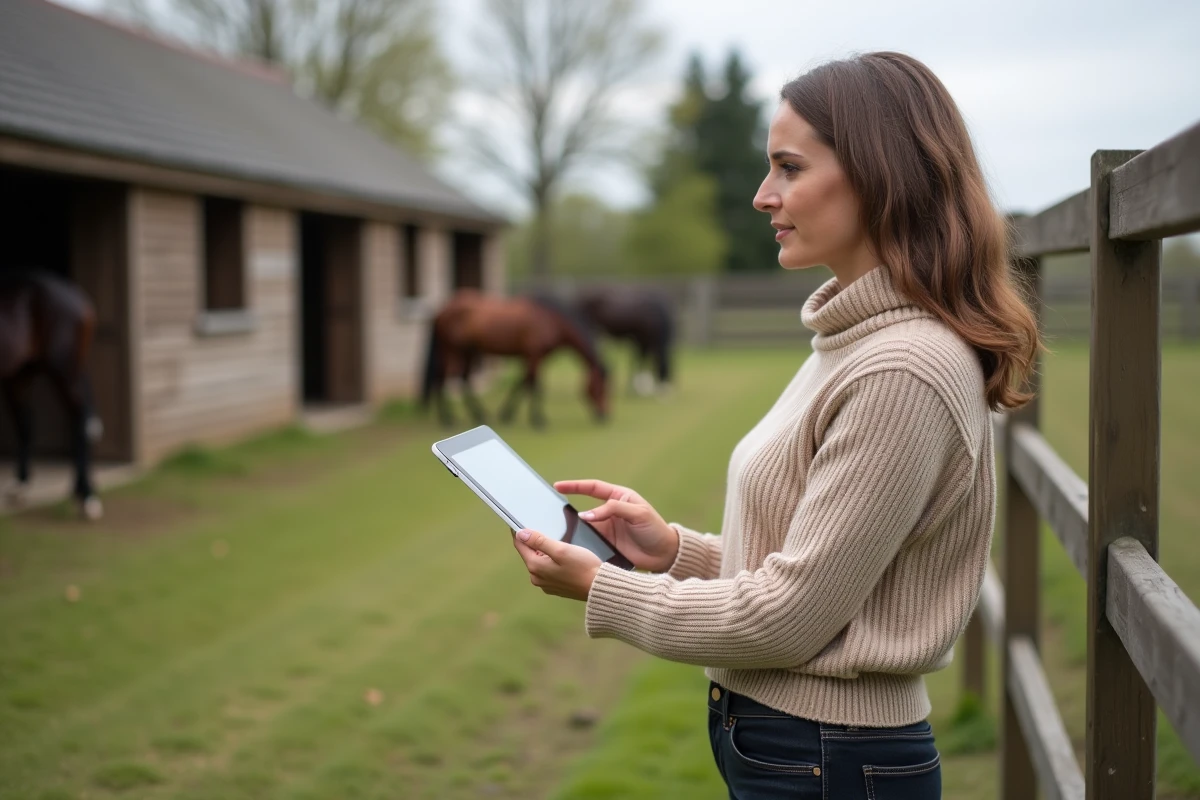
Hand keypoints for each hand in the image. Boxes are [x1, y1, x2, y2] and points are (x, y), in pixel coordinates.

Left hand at [512, 528, 602, 600]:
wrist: (599, 587)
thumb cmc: (583, 567)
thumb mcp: (561, 549)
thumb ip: (539, 541)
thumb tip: (521, 534)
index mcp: (535, 567)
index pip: (520, 545)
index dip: (519, 532)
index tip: (520, 521)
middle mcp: (536, 577)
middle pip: (529, 553)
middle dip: (533, 542)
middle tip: (544, 529)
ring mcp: (545, 584)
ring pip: (539, 561)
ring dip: (543, 551)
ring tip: (555, 542)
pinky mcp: (555, 587)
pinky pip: (547, 570)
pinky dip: (550, 561)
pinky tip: (562, 557)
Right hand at [554, 479, 678, 572]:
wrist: (665, 555)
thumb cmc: (655, 529)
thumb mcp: (638, 514)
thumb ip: (613, 510)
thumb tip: (586, 515)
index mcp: (618, 497)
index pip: (592, 488)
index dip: (575, 486)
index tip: (558, 486)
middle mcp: (610, 512)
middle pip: (584, 508)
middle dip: (568, 509)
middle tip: (550, 511)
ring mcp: (607, 529)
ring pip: (584, 526)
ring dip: (573, 528)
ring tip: (556, 530)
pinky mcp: (606, 544)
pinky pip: (589, 541)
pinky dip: (579, 542)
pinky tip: (569, 545)